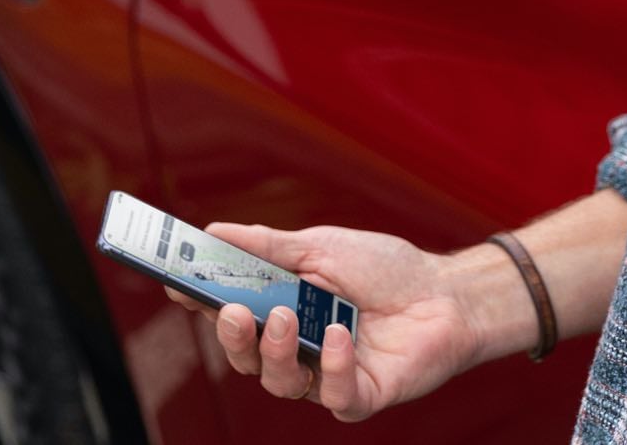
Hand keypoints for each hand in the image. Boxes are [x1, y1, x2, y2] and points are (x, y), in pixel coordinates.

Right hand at [167, 223, 485, 422]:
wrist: (448, 291)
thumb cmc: (385, 268)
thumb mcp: (322, 247)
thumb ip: (269, 247)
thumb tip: (213, 231)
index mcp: (282, 312)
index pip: (232, 315)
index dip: (202, 305)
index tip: (178, 285)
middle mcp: (297, 350)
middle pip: (246, 359)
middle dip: (233, 337)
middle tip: (234, 311)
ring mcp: (327, 376)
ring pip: (281, 383)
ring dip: (276, 352)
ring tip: (287, 318)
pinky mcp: (361, 396)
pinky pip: (335, 396)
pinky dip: (333, 368)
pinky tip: (340, 336)